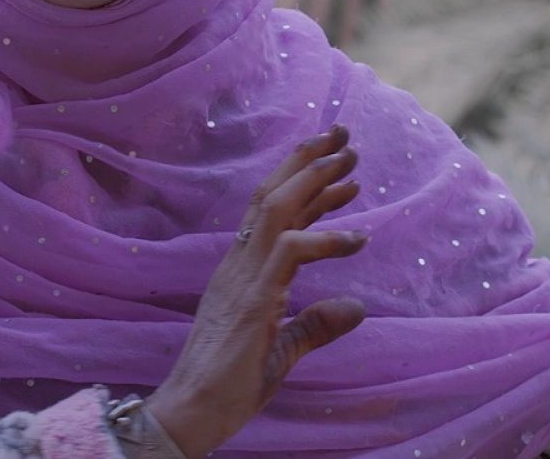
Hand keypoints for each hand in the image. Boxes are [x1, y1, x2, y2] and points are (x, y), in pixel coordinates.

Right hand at [144, 125, 366, 456]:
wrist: (192, 412)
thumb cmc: (229, 386)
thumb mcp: (281, 349)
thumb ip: (314, 325)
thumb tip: (355, 307)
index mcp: (241, 270)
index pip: (273, 214)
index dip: (307, 186)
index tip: (341, 168)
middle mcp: (239, 264)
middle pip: (272, 195)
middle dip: (309, 162)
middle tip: (345, 136)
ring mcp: (243, 277)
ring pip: (276, 209)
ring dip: (315, 180)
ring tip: (350, 160)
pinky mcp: (253, 298)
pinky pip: (290, 251)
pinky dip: (325, 239)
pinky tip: (357, 238)